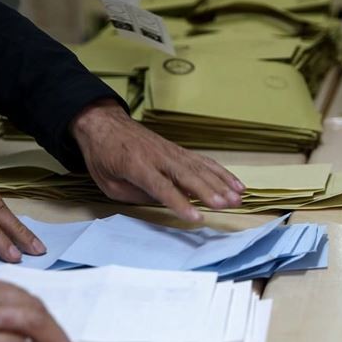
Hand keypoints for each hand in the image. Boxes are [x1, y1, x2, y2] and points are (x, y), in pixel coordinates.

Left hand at [71, 99, 244, 221]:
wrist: (105, 124)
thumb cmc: (104, 156)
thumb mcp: (109, 183)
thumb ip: (135, 194)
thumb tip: (162, 202)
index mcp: (137, 166)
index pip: (162, 187)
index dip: (180, 203)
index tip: (197, 217)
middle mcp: (159, 157)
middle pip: (188, 176)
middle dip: (209, 191)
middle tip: (227, 205)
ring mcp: (172, 152)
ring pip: (201, 168)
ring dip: (221, 184)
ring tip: (237, 199)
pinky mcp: (180, 150)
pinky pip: (204, 161)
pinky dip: (221, 173)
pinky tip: (236, 184)